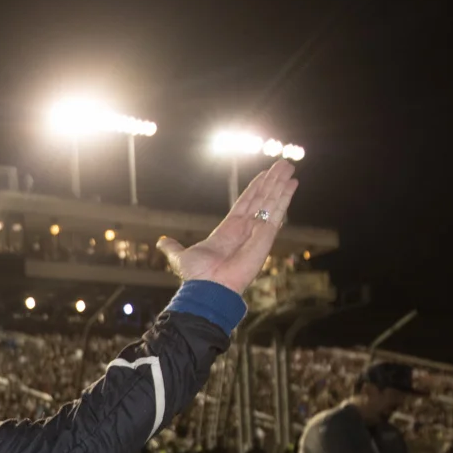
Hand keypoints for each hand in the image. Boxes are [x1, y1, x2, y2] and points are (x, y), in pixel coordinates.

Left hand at [157, 161, 300, 293]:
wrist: (208, 287)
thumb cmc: (197, 276)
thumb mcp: (180, 256)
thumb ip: (172, 247)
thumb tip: (161, 242)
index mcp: (229, 231)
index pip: (245, 204)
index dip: (255, 189)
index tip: (264, 175)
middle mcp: (246, 229)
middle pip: (261, 199)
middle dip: (272, 182)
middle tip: (283, 165)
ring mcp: (257, 232)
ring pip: (271, 202)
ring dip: (281, 184)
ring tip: (289, 167)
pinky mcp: (266, 236)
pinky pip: (277, 212)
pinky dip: (285, 198)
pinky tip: (292, 184)